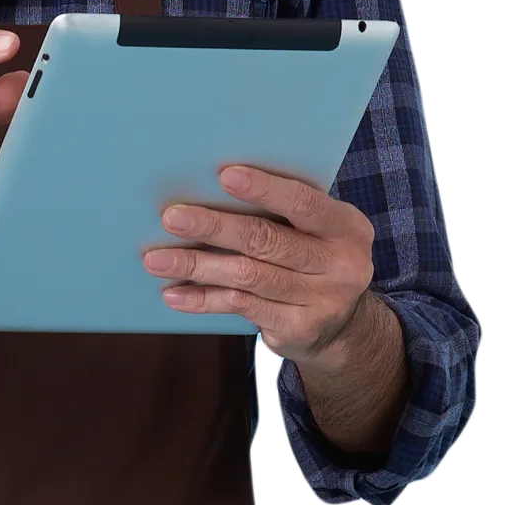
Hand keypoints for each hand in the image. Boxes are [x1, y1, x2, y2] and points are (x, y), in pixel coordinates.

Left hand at [141, 165, 374, 364]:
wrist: (343, 329)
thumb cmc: (315, 257)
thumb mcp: (318, 230)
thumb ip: (284, 212)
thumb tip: (211, 185)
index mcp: (347, 227)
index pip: (304, 203)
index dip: (264, 189)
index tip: (225, 176)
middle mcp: (341, 265)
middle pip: (267, 240)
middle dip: (215, 226)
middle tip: (172, 217)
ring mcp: (321, 302)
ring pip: (248, 276)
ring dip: (198, 265)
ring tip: (157, 259)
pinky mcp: (296, 329)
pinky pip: (241, 307)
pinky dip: (204, 298)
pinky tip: (175, 293)